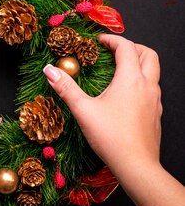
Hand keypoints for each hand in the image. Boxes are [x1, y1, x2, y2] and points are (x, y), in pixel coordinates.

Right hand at [44, 34, 162, 177]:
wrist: (137, 167)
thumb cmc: (110, 138)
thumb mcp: (83, 110)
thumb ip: (65, 88)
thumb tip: (49, 70)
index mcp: (130, 79)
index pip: (126, 47)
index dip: (112, 39)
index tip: (99, 41)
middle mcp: (147, 86)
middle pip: (148, 54)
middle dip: (132, 47)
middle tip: (114, 50)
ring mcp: (155, 100)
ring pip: (153, 71)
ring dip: (138, 64)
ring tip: (118, 70)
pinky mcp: (156, 114)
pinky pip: (152, 88)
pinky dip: (141, 81)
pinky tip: (125, 95)